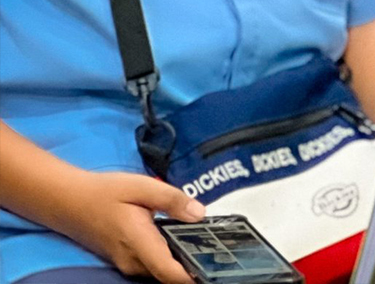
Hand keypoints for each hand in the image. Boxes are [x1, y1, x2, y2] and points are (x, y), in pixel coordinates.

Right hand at [59, 171, 204, 283]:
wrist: (69, 201)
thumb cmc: (105, 192)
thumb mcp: (142, 187)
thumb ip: (172, 200)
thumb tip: (200, 214)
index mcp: (139, 243)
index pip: (170, 272)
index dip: (194, 276)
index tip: (215, 270)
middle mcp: (133, 261)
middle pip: (169, 274)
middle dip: (193, 265)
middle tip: (219, 249)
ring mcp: (127, 264)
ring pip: (161, 270)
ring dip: (181, 261)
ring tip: (205, 242)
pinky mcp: (126, 260)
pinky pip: (153, 265)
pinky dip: (169, 256)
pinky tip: (182, 239)